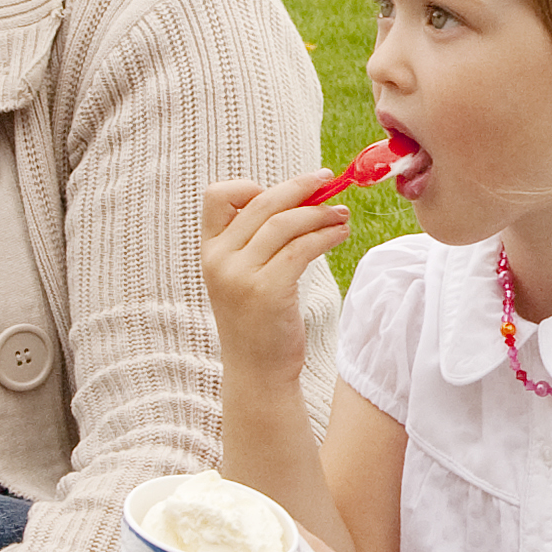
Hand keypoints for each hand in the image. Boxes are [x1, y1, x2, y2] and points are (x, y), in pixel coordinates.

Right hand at [197, 171, 350, 366]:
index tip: (284, 193)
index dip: (251, 186)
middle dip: (300, 187)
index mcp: (210, 251)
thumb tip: (301, 199)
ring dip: (319, 212)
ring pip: (285, 223)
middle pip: (262, 203)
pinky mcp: (267, 291)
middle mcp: (219, 259)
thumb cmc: (259, 321)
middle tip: (328, 180)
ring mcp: (240, 275)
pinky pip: (301, 248)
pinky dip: (325, 235)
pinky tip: (340, 234)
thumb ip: (257, 242)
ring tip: (342, 215)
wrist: (257, 371)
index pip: (217, 196)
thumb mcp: (244, 277)